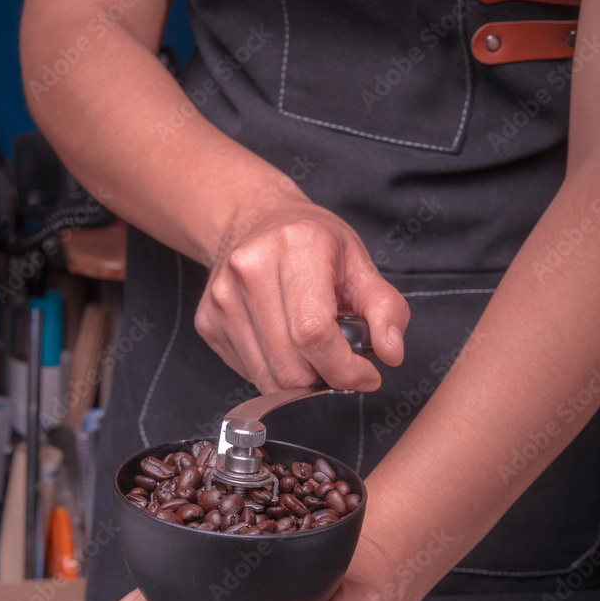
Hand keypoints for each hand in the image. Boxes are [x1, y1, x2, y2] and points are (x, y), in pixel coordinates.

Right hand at [196, 193, 409, 392]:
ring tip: (313, 351)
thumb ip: (385, 309)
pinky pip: (249, 373)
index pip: (314, 334)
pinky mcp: (207, 322)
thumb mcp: (359, 263)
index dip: (344, 368)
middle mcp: (249, 271)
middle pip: (290, 367)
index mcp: (294, 249)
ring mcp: (222, 298)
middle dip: (325, 378)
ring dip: (300, 379)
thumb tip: (392, 353)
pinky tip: (284, 343)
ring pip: (268, 379)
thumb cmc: (312, 242)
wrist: (254, 221)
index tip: (365, 375)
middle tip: (339, 359)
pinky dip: (275, 371)